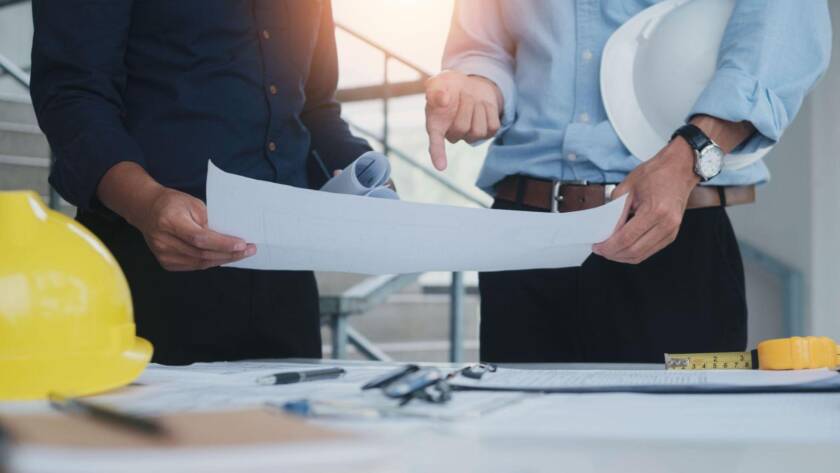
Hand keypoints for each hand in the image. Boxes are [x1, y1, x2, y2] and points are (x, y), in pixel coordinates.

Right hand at [136, 187, 255, 270]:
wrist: (146, 210)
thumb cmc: (173, 203)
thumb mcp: (192, 203)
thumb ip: (209, 220)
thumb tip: (232, 234)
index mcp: (170, 221)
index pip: (200, 238)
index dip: (223, 243)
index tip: (243, 244)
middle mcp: (164, 240)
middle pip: (202, 253)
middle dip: (229, 253)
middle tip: (249, 250)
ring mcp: (163, 254)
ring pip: (200, 263)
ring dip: (223, 259)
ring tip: (241, 254)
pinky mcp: (165, 262)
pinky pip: (194, 265)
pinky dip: (211, 262)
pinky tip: (224, 257)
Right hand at [425, 70, 502, 169]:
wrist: (467, 85)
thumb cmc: (448, 86)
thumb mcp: (438, 82)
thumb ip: (435, 89)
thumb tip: (443, 100)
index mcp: (436, 125)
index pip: (436, 144)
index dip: (438, 155)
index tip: (440, 166)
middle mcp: (452, 135)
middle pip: (462, 128)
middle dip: (465, 106)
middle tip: (463, 94)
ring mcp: (471, 135)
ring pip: (479, 130)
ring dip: (478, 108)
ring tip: (473, 99)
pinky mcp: (487, 132)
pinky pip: (493, 126)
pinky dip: (490, 110)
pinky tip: (483, 105)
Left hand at [592, 137, 698, 263]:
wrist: (679, 169)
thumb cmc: (656, 173)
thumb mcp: (627, 187)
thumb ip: (615, 210)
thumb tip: (605, 230)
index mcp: (655, 210)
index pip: (626, 238)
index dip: (608, 246)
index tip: (597, 246)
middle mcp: (666, 224)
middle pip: (634, 251)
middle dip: (613, 253)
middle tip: (600, 249)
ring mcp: (671, 231)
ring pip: (642, 255)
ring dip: (623, 256)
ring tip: (609, 249)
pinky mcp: (671, 234)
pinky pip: (649, 251)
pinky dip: (634, 252)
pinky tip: (623, 247)